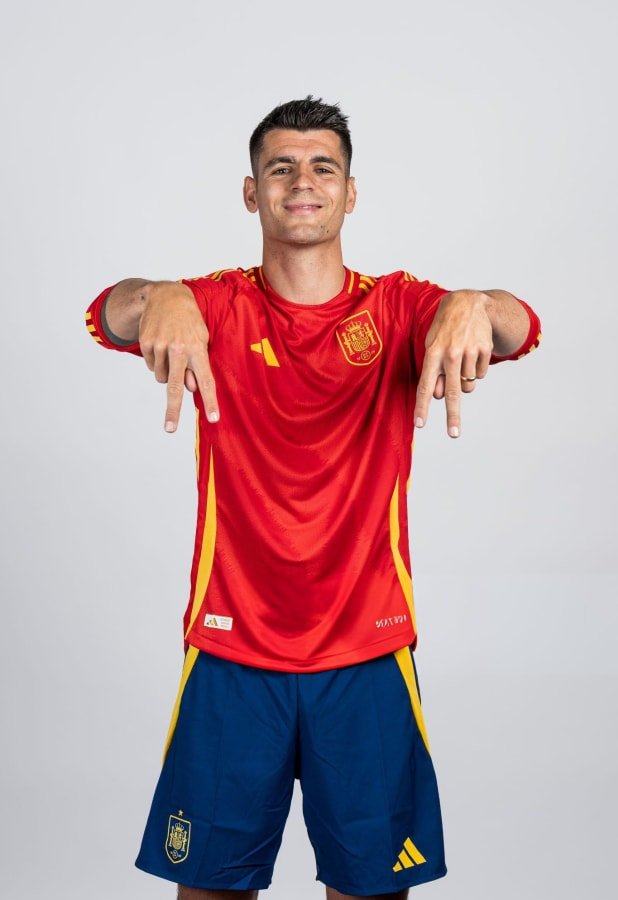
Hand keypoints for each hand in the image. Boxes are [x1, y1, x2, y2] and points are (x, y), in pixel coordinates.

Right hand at [138, 283, 219, 430]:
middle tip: (170, 429)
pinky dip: (157, 363)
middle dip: (173, 410)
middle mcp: (178, 349)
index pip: (206, 380)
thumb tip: (191, 389)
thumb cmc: (189, 321)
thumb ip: (198, 365)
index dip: (210, 401)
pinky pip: (152, 367)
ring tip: (172, 352)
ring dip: (168, 374)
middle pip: (175, 387)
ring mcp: (160, 346)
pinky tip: (162, 345)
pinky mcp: (146, 344)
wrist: (166, 295)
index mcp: (197, 348)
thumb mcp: (202, 338)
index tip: (214, 419)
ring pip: (162, 378)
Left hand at [414, 291, 492, 437]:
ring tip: (461, 361)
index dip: (422, 407)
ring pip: (468, 385)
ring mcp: (470, 351)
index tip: (419, 424)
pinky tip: (471, 354)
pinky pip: (480, 375)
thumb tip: (437, 395)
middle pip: (451, 392)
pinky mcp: (485, 349)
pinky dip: (476, 371)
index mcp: (433, 353)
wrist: (467, 303)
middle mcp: (451, 353)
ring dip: (464, 382)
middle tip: (453, 434)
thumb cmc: (444, 329)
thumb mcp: (431, 345)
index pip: (425, 385)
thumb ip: (433, 371)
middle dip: (452, 416)